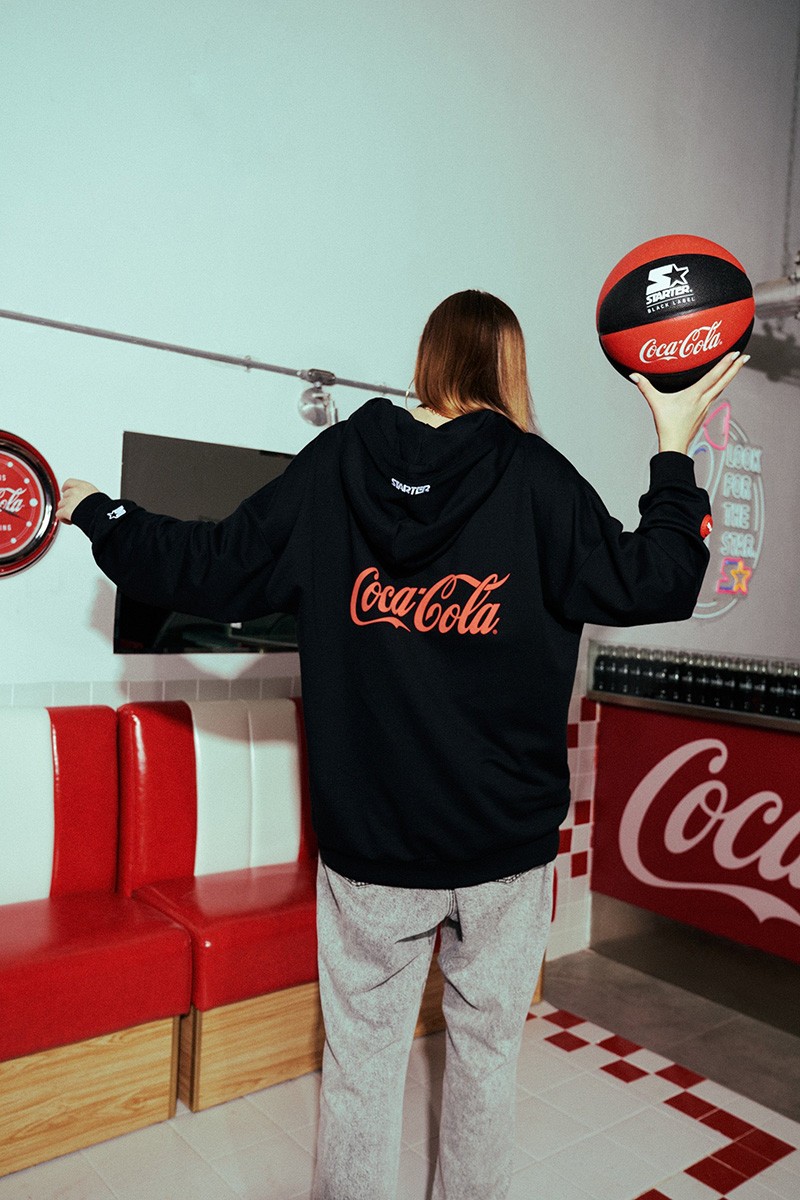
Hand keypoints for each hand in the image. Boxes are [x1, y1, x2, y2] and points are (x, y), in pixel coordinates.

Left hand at [56, 478, 100, 523]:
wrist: (101, 515)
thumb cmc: (102, 508)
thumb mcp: (98, 497)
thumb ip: (88, 496)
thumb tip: (88, 501)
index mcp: (84, 486)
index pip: (69, 483)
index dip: (66, 488)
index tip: (64, 490)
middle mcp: (75, 491)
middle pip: (65, 495)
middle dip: (68, 502)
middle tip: (74, 509)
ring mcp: (70, 501)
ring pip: (61, 505)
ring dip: (65, 511)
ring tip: (73, 516)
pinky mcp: (66, 510)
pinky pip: (59, 514)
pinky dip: (63, 519)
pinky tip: (70, 521)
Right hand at [630, 351, 749, 454]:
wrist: (675, 445)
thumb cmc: (667, 426)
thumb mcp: (656, 404)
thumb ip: (646, 388)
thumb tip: (634, 376)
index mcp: (695, 395)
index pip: (714, 376)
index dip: (725, 364)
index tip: (736, 353)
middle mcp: (704, 400)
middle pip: (724, 381)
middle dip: (736, 368)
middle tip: (746, 356)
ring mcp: (706, 407)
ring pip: (721, 387)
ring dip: (730, 376)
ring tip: (736, 366)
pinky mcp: (704, 412)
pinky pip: (715, 395)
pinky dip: (720, 386)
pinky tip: (719, 385)